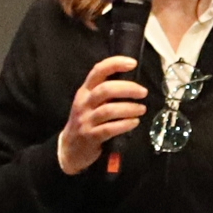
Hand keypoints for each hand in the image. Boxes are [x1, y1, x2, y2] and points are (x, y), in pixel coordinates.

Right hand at [55, 54, 149, 174]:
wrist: (69, 149)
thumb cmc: (86, 121)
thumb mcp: (89, 103)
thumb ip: (105, 92)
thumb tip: (132, 83)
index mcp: (85, 91)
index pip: (98, 71)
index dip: (115, 64)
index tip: (132, 63)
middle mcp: (84, 103)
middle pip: (105, 89)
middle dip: (127, 88)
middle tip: (143, 92)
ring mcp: (86, 120)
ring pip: (108, 110)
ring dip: (129, 108)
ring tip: (142, 109)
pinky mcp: (90, 137)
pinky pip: (109, 129)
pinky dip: (124, 124)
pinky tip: (134, 122)